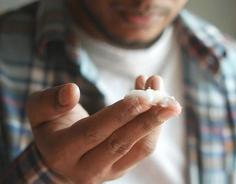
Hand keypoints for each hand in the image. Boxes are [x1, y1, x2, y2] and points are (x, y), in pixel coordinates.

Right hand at [26, 75, 180, 182]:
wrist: (58, 159)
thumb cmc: (51, 128)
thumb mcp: (39, 111)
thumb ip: (50, 100)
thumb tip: (72, 90)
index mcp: (63, 151)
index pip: (95, 132)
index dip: (121, 113)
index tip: (145, 94)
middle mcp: (86, 167)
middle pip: (123, 143)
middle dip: (149, 120)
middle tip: (170, 101)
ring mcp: (108, 171)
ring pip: (140, 149)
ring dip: (157, 122)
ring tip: (166, 96)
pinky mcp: (123, 168)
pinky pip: (144, 148)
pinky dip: (154, 124)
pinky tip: (155, 101)